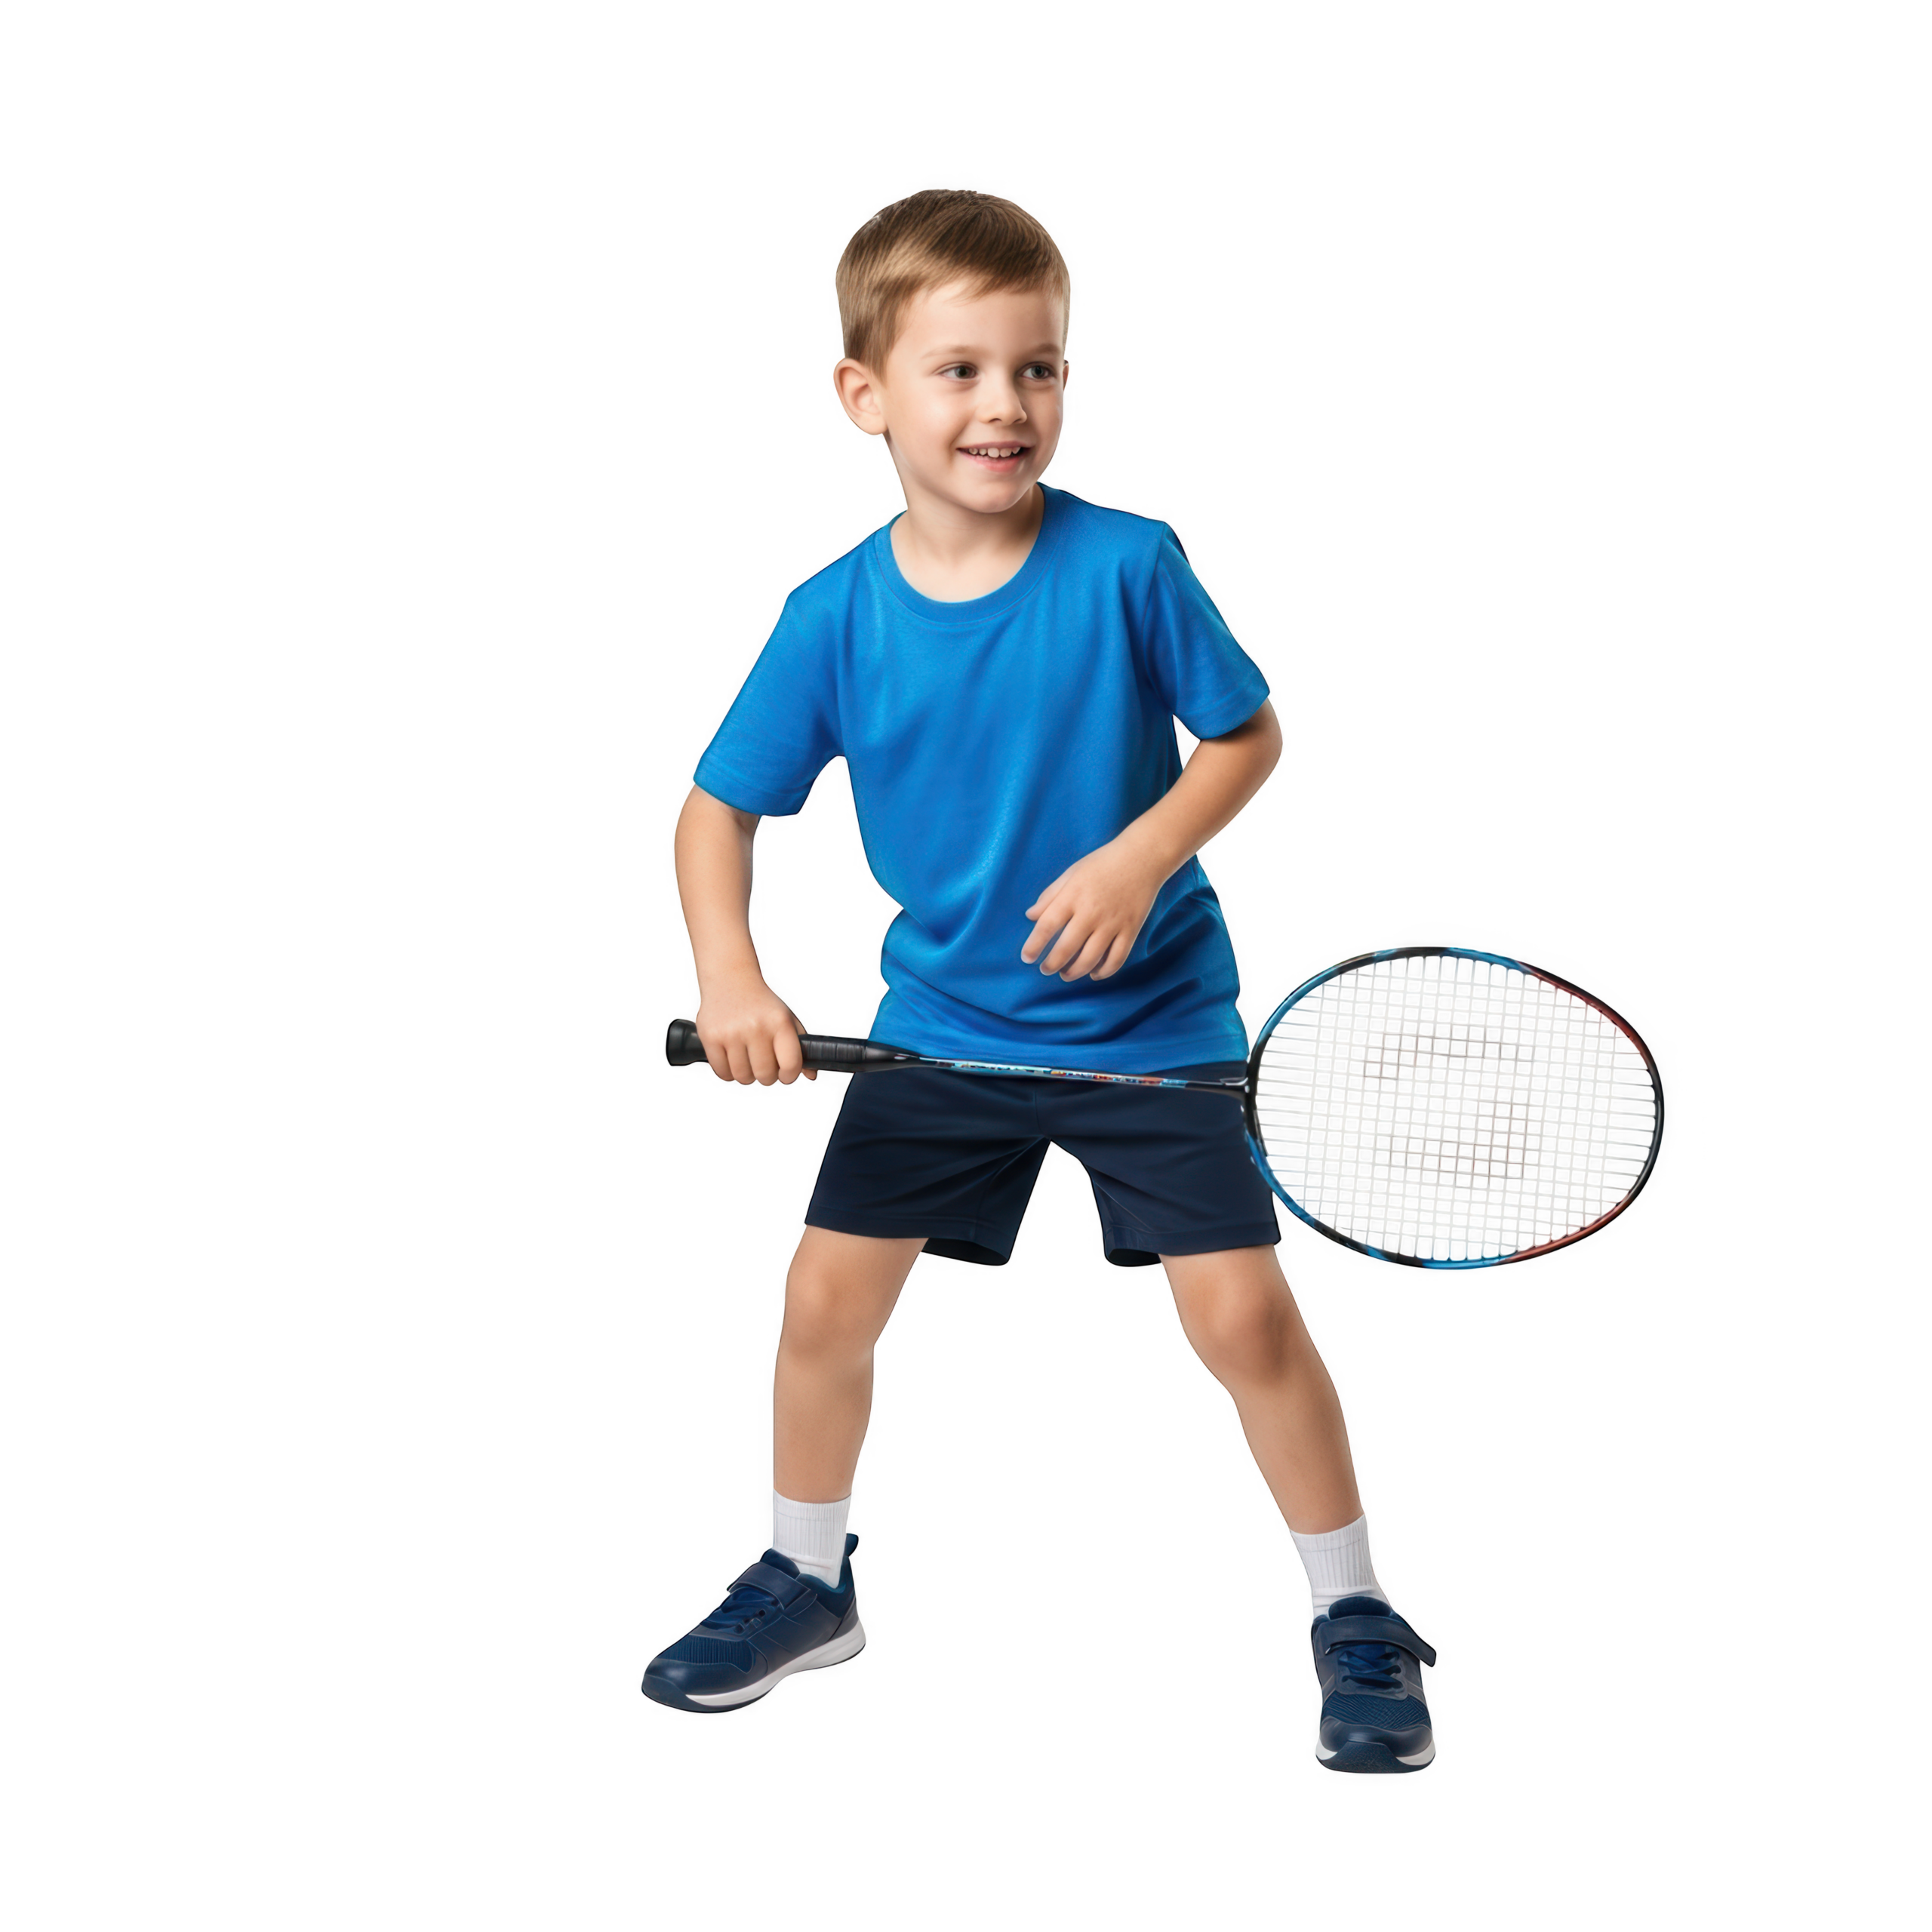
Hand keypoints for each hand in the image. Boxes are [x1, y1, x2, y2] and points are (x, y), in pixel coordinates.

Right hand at [691, 973, 820, 1085]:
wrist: (729, 979)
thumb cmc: (762, 1004)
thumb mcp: (786, 1018)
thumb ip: (800, 1047)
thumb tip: (811, 1075)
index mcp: (780, 1022)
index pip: (790, 1064)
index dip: (790, 1076)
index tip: (785, 1075)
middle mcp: (756, 1027)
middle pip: (765, 1075)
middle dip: (766, 1077)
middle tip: (764, 1068)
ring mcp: (731, 1032)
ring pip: (742, 1077)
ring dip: (747, 1077)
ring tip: (748, 1063)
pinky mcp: (710, 1037)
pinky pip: (722, 1073)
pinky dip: (728, 1073)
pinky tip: (733, 1061)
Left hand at [1021, 837, 1162, 981]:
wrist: (1142, 858)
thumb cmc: (1102, 863)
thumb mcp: (1071, 873)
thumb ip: (1050, 896)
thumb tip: (1030, 916)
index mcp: (1073, 896)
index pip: (1047, 925)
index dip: (1034, 945)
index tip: (1027, 957)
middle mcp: (1091, 912)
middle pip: (1067, 947)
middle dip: (1052, 964)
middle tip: (1045, 970)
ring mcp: (1112, 923)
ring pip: (1091, 958)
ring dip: (1075, 972)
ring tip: (1065, 975)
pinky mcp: (1131, 929)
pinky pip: (1117, 958)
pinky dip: (1105, 971)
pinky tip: (1094, 973)